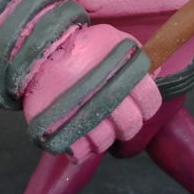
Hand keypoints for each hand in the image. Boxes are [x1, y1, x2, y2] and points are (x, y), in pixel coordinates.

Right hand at [22, 23, 161, 161]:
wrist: (41, 49)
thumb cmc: (82, 45)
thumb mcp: (115, 40)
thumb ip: (136, 59)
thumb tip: (153, 76)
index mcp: (125, 77)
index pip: (150, 103)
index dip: (145, 106)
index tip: (135, 104)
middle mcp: (108, 99)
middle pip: (130, 127)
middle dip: (124, 124)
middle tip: (110, 115)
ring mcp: (84, 117)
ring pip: (104, 142)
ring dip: (99, 137)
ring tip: (89, 124)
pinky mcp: (60, 131)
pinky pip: (78, 153)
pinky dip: (78, 149)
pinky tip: (75, 136)